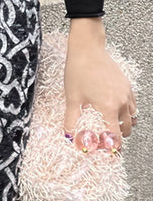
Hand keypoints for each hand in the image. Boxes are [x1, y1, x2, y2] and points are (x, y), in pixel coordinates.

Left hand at [64, 18, 136, 141]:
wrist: (88, 49)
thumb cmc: (78, 71)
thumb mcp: (72, 98)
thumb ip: (71, 119)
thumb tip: (68, 135)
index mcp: (109, 107)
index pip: (115, 135)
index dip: (111, 146)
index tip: (107, 151)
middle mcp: (122, 102)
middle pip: (127, 128)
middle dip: (118, 136)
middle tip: (107, 140)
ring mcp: (126, 93)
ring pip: (132, 116)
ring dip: (124, 123)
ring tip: (111, 125)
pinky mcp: (127, 85)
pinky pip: (132, 104)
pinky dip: (127, 111)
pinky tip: (114, 110)